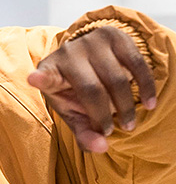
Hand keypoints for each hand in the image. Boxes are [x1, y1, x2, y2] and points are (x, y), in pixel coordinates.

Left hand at [27, 26, 156, 152]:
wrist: (92, 57)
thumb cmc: (77, 90)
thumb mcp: (74, 113)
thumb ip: (84, 132)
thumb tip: (102, 147)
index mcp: (50, 72)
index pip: (44, 76)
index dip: (41, 78)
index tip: (34, 79)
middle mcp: (68, 53)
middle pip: (92, 90)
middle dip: (104, 117)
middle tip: (110, 132)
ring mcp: (91, 42)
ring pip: (117, 79)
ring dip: (126, 107)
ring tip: (128, 123)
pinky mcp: (115, 36)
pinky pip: (136, 64)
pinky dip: (146, 87)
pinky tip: (149, 104)